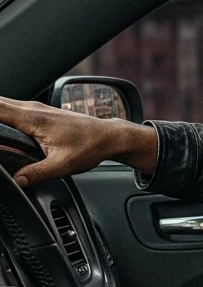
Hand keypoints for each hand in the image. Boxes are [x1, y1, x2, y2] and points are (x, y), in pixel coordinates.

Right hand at [0, 95, 158, 187]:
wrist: (108, 136)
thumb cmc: (89, 146)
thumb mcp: (64, 165)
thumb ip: (37, 173)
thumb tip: (18, 182)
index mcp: (32, 118)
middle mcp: (29, 108)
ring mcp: (32, 109)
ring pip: (0, 104)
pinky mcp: (35, 113)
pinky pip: (7, 109)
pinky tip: (0, 129)